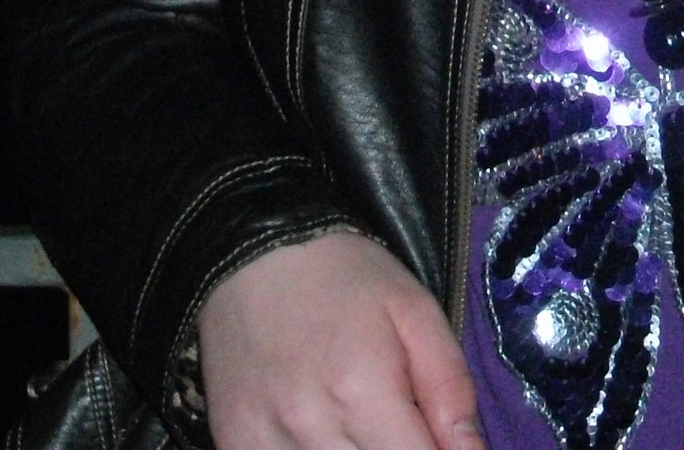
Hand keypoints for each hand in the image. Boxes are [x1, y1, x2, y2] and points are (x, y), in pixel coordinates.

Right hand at [198, 231, 481, 449]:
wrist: (253, 253)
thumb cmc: (346, 279)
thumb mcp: (416, 313)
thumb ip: (450, 388)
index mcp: (362, 392)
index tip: (440, 443)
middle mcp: (309, 428)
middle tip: (399, 424)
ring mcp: (263, 441)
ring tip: (361, 422)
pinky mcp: (234, 443)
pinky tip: (321, 430)